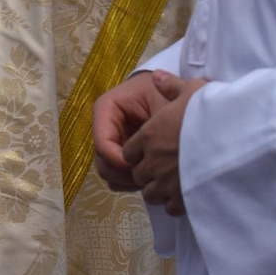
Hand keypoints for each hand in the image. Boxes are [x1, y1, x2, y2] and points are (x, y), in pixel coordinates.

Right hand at [92, 72, 172, 192]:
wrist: (173, 92)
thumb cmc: (166, 93)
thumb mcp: (162, 102)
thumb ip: (154, 127)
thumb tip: (141, 158)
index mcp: (106, 108)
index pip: (102, 143)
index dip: (118, 160)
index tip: (141, 165)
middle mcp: (103, 126)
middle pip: (102, 162)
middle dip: (123, 173)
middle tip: (148, 177)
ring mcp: (111, 142)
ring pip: (109, 172)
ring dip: (128, 180)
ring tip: (151, 177)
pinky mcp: (119, 153)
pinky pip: (118, 176)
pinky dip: (131, 182)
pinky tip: (151, 177)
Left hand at [123, 72, 207, 215]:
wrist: (237, 139)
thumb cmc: (214, 112)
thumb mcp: (192, 91)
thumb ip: (170, 85)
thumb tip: (155, 76)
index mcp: (149, 136)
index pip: (128, 152)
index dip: (138, 152)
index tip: (152, 149)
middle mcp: (153, 161)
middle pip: (138, 175)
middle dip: (147, 172)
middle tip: (164, 166)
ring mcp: (167, 183)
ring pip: (150, 194)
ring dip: (158, 189)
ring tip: (174, 181)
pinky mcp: (183, 200)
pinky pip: (169, 208)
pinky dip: (174, 203)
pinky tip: (186, 193)